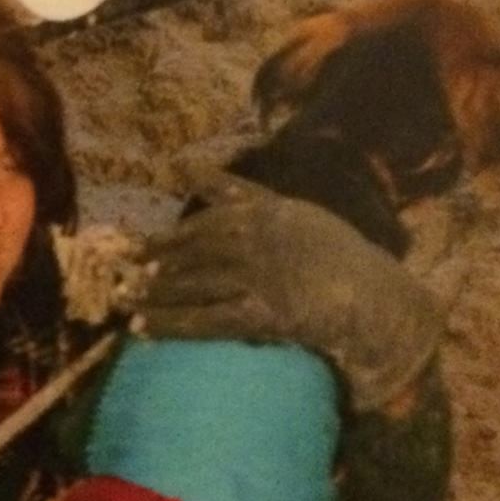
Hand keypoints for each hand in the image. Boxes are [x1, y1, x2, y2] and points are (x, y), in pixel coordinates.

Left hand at [136, 174, 442, 411]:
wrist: (376, 298)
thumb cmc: (337, 256)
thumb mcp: (291, 211)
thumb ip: (239, 190)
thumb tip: (188, 168)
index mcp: (267, 211)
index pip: (206, 221)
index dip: (170, 238)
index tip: (140, 248)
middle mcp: (259, 238)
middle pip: (193, 252)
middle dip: (155, 265)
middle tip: (124, 276)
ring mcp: (261, 275)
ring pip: (193, 284)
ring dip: (154, 295)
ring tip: (125, 302)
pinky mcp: (265, 313)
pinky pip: (207, 320)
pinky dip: (171, 325)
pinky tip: (143, 332)